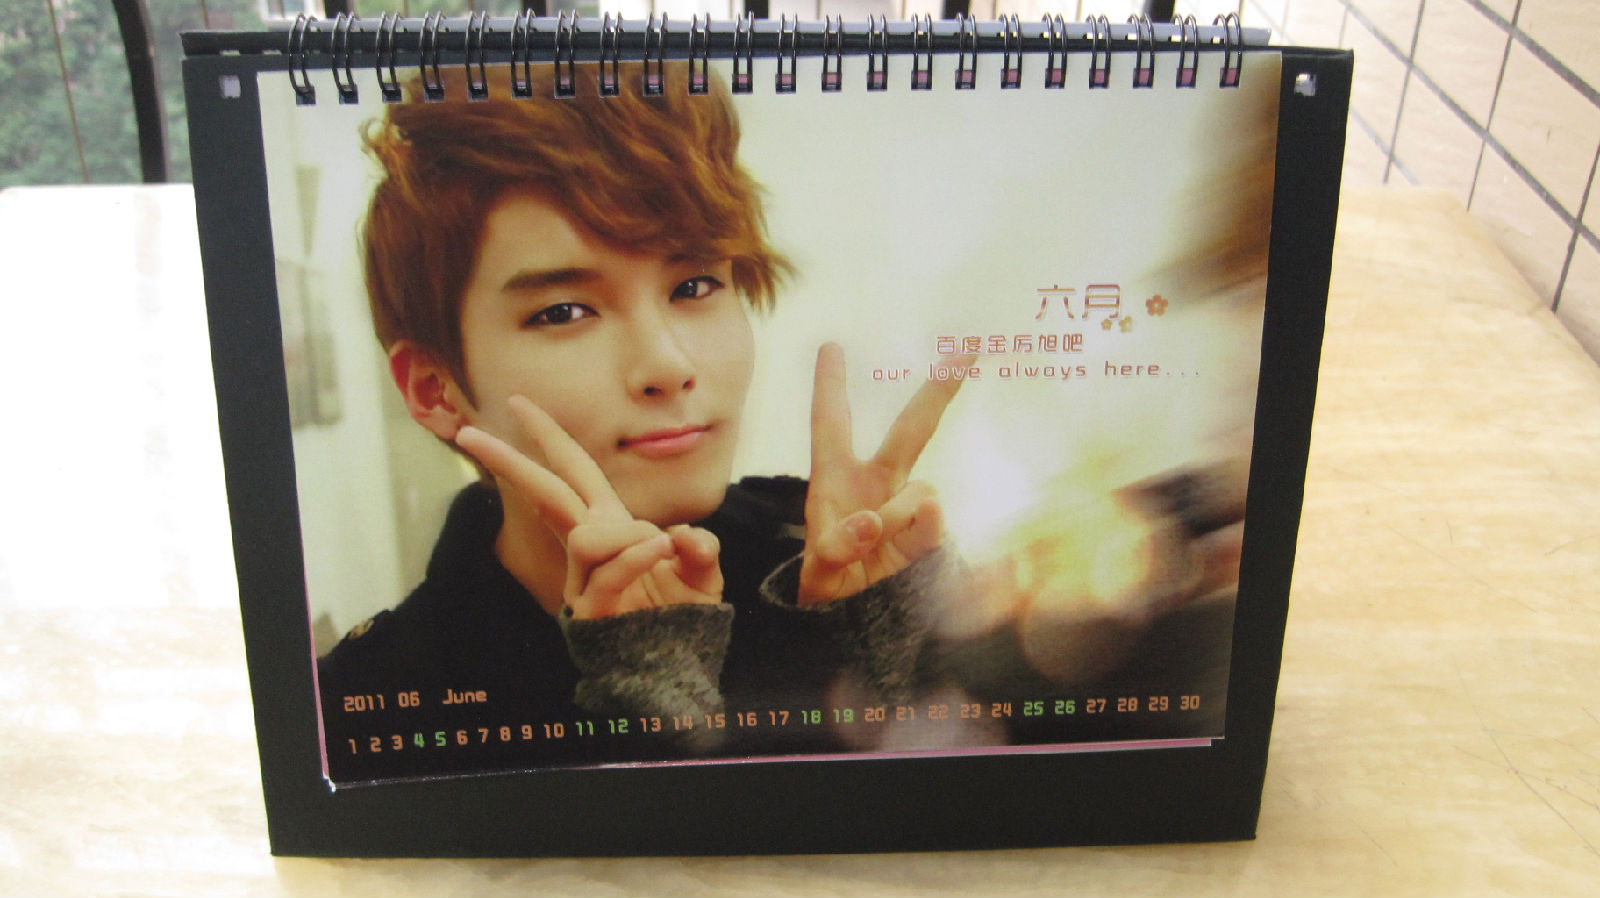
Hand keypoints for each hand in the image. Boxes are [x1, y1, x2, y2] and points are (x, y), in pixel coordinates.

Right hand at [456, 396, 722, 619]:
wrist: (677, 670)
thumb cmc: (683, 620)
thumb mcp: (703, 575)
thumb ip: (700, 549)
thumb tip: (681, 534)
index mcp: (609, 527)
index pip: (572, 472)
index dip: (549, 437)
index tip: (519, 403)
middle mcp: (590, 548)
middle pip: (546, 492)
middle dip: (511, 460)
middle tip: (469, 432)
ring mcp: (585, 580)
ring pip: (588, 535)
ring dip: (628, 535)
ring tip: (660, 547)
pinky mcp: (590, 611)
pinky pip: (611, 567)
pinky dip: (639, 554)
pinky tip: (663, 549)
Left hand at [798, 343, 968, 605]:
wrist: (852, 617)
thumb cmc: (827, 581)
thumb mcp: (819, 568)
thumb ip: (840, 545)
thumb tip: (878, 520)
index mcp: (834, 479)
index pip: (830, 424)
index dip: (830, 385)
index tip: (831, 345)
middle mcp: (875, 482)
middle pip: (911, 429)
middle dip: (938, 390)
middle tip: (967, 349)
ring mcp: (906, 506)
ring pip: (921, 493)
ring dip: (896, 520)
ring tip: (871, 552)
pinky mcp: (928, 533)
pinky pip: (933, 525)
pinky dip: (917, 538)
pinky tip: (898, 559)